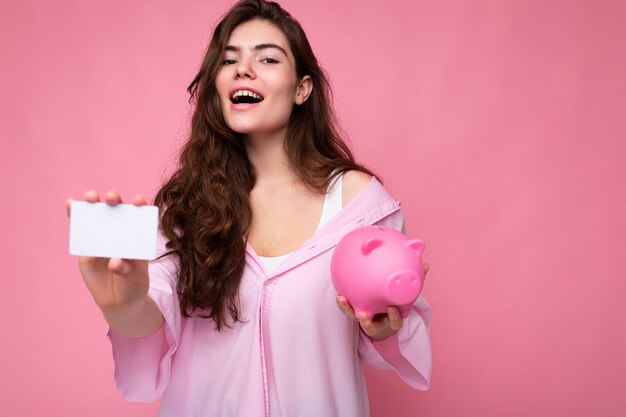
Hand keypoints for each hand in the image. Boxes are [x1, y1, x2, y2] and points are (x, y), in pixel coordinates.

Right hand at [66, 190, 150, 312]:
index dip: (139, 205)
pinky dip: (74, 216)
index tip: (138, 201)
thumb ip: (128, 269)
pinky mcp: (86, 246)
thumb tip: (114, 261)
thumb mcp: (137, 277)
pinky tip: (70, 204)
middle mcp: (120, 230)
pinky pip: (80, 229)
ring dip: (92, 202)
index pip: (140, 215)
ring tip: (91, 197)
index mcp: (138, 235)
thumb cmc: (133, 283)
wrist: (118, 299)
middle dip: (114, 200)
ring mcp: (102, 236)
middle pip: (117, 210)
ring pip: (97, 215)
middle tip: (112, 198)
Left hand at [335, 263, 429, 340]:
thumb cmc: (396, 305)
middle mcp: (377, 322)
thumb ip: (415, 281)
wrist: (383, 320)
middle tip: (362, 314)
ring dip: (347, 309)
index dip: (393, 317)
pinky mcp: (354, 313)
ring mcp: (365, 319)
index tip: (392, 308)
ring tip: (342, 298)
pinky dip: (342, 302)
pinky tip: (339, 292)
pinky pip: (347, 309)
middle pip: (370, 325)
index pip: (394, 321)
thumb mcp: (405, 296)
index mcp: (392, 319)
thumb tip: (427, 265)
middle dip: (366, 322)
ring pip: (353, 317)